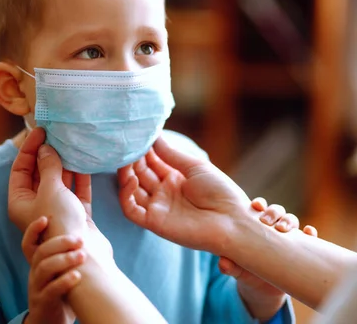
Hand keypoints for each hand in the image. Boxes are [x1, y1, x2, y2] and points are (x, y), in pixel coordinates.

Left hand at [8, 127, 91, 237]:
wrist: (82, 254)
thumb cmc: (59, 222)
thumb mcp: (50, 190)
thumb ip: (48, 167)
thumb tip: (45, 149)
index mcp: (19, 203)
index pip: (20, 169)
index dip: (29, 149)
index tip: (41, 132)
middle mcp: (36, 206)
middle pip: (39, 174)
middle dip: (48, 155)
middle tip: (57, 136)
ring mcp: (58, 210)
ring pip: (60, 182)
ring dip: (65, 164)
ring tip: (72, 145)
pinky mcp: (77, 214)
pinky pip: (77, 191)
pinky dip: (80, 177)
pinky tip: (85, 162)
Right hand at [22, 217, 84, 323]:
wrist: (52, 320)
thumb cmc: (62, 290)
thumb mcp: (61, 269)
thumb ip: (68, 252)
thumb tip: (88, 230)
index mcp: (38, 263)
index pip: (28, 243)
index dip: (33, 230)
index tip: (46, 218)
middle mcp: (35, 273)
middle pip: (40, 252)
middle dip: (59, 242)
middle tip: (79, 239)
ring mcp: (37, 288)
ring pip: (44, 269)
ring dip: (64, 260)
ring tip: (81, 256)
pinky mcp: (44, 302)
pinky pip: (50, 290)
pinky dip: (64, 282)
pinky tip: (77, 276)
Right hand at [117, 136, 251, 255]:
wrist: (232, 220)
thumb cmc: (220, 191)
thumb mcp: (195, 166)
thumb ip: (171, 154)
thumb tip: (154, 136)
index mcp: (175, 178)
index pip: (152, 161)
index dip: (143, 149)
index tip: (136, 134)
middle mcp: (164, 192)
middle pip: (140, 173)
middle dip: (132, 158)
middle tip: (126, 144)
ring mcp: (158, 207)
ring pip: (132, 190)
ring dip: (125, 174)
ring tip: (124, 158)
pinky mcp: (154, 222)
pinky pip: (131, 210)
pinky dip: (126, 195)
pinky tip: (132, 180)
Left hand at [217, 198, 318, 320]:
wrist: (263, 288)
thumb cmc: (247, 271)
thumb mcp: (238, 269)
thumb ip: (229, 266)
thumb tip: (223, 262)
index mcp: (256, 225)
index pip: (259, 208)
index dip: (259, 203)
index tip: (256, 205)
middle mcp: (273, 227)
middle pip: (277, 211)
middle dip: (274, 211)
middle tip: (267, 220)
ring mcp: (288, 236)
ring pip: (292, 220)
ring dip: (289, 220)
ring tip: (284, 228)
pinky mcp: (301, 248)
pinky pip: (309, 238)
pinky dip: (310, 233)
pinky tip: (309, 233)